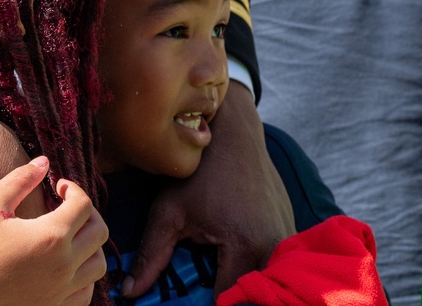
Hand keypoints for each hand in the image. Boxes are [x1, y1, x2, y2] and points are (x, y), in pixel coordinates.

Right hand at [0, 157, 107, 305]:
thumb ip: (21, 178)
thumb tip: (44, 161)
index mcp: (52, 236)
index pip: (83, 204)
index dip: (73, 188)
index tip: (58, 186)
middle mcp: (64, 265)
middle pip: (100, 232)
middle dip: (87, 212)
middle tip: (68, 206)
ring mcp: (61, 292)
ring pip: (98, 265)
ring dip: (91, 244)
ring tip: (69, 235)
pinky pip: (86, 292)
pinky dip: (84, 275)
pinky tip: (64, 265)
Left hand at [122, 83, 293, 296]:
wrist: (234, 132)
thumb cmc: (198, 170)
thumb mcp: (169, 210)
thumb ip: (152, 254)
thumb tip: (128, 293)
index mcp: (246, 246)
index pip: (228, 301)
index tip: (186, 301)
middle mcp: (276, 247)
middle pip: (252, 296)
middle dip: (229, 299)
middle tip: (201, 287)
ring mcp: (290, 239)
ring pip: (266, 281)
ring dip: (245, 285)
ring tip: (215, 273)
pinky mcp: (292, 230)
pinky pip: (276, 263)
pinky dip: (257, 269)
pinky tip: (233, 259)